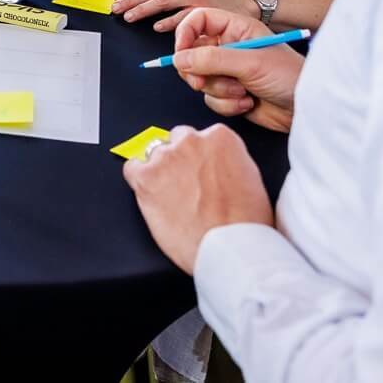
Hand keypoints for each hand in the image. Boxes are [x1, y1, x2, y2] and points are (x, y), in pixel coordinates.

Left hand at [123, 124, 272, 273]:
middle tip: (187, 185)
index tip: (201, 171)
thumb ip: (228, 161)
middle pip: (177, 140)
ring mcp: (167, 158)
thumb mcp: (249, 179)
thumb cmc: (244, 223)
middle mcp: (191, 141)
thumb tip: (216, 164)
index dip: (201, 158)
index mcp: (220, 137)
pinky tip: (149, 193)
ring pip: (155, 153)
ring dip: (161, 171)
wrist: (230, 247)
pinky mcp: (146, 177)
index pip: (201, 136)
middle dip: (181, 160)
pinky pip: (132, 168)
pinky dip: (138, 179)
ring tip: (172, 196)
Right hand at [171, 7, 301, 132]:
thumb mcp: (250, 63)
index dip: (184, 35)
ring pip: (200, 79)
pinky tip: (248, 103)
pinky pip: (210, 98)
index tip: (180, 55)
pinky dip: (226, 104)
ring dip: (218, 90)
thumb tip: (179, 59)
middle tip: (202, 82)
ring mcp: (228, 71)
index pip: (198, 21)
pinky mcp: (229, 93)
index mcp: (235, 28)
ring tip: (243, 92)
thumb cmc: (289, 76)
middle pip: (192, 53)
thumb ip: (212, 59)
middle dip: (198, 71)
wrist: (307, 109)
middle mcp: (228, 47)